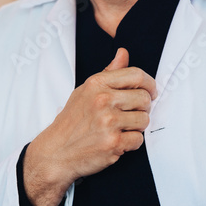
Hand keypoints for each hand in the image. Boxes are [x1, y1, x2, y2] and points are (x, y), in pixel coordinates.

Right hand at [22, 48, 156, 205]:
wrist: (55, 152)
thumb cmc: (72, 122)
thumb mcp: (85, 91)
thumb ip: (108, 73)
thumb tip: (123, 53)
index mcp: (97, 84)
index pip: (137, 75)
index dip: (150, 84)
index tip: (151, 92)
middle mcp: (103, 100)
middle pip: (144, 98)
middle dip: (143, 109)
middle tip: (132, 115)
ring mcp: (108, 122)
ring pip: (144, 120)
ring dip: (137, 127)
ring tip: (121, 129)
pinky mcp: (113, 142)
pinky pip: (138, 140)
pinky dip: (131, 143)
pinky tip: (117, 141)